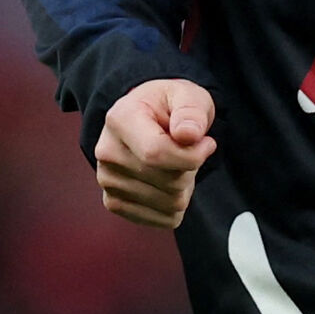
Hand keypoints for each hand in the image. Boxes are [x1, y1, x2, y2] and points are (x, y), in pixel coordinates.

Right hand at [95, 78, 216, 227]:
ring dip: (186, 185)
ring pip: (169, 202)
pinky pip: (163, 219)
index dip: (191, 156)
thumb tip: (188, 135)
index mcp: (120, 119)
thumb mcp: (187, 94)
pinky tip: (170, 180)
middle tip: (190, 149)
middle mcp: (107, 152)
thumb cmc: (169, 106)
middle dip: (191, 168)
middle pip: (167, 181)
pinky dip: (177, 203)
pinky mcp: (114, 202)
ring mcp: (108, 180)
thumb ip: (191, 110)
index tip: (208, 143)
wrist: (147, 118)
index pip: (155, 153)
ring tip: (178, 163)